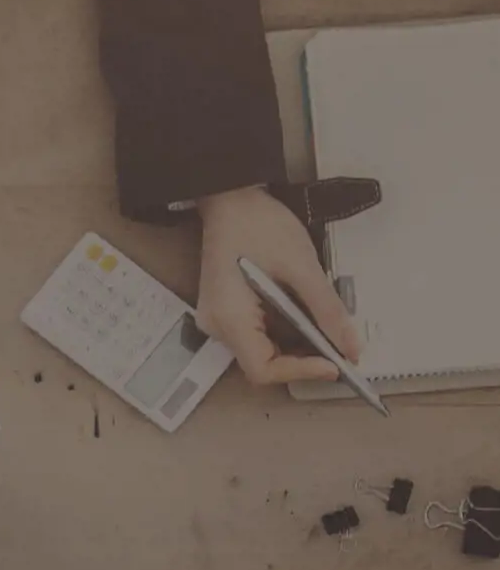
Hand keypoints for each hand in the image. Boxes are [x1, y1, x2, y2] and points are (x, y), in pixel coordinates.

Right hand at [196, 185, 361, 386]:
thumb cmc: (260, 226)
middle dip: (304, 358)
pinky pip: (259, 333)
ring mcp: (220, 319)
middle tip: (340, 347)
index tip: (337, 363)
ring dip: (298, 343)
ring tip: (327, 326)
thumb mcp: (302, 268)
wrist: (230, 198)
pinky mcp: (228, 311)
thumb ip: (328, 311)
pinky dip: (288, 330)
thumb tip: (352, 347)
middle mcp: (218, 326)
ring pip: (263, 349)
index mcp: (230, 318)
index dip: (301, 371)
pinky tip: (306, 315)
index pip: (263, 368)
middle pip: (262, 363)